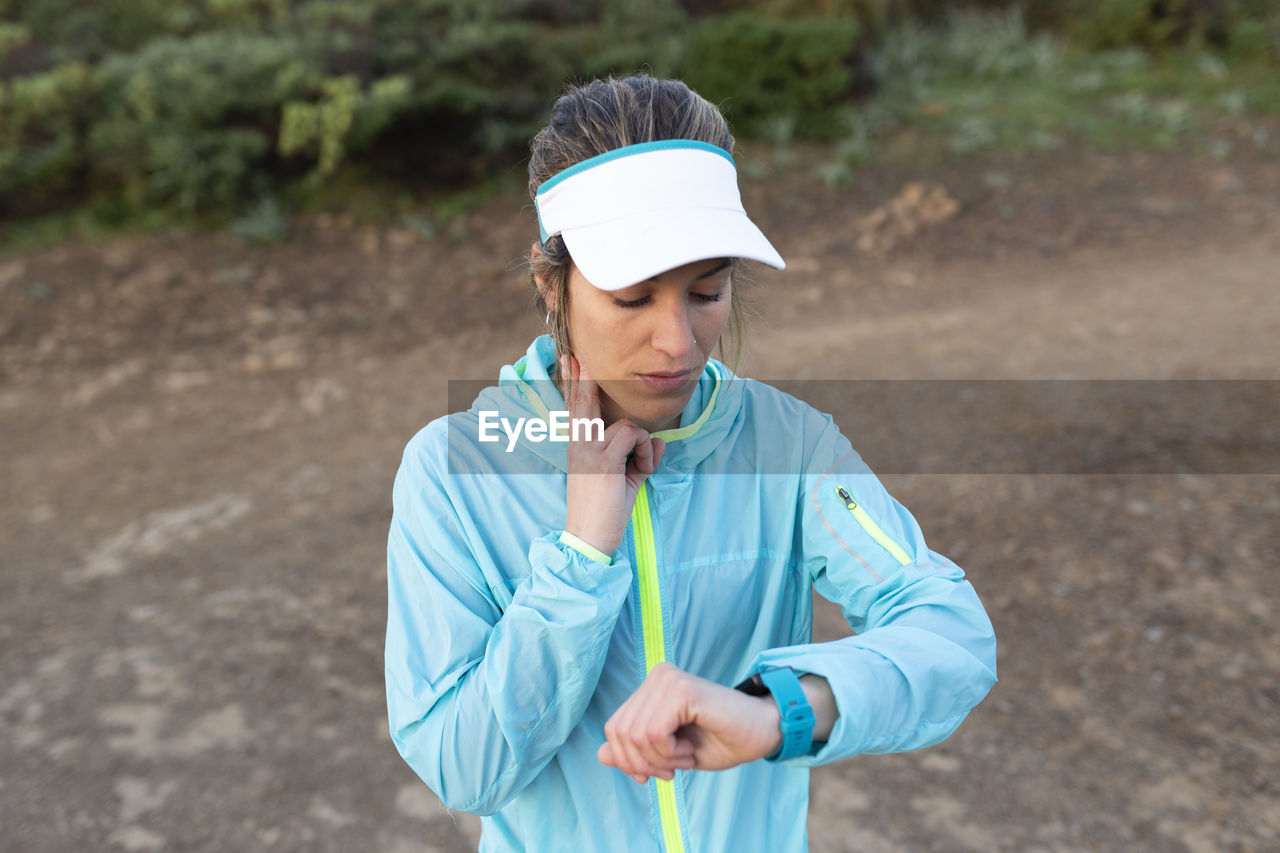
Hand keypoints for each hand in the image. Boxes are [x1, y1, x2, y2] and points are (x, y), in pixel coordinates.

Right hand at [561, 354, 664, 554]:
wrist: (590, 538)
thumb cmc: (607, 510)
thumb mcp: (624, 477)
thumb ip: (636, 456)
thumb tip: (656, 440)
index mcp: (578, 447)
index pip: (576, 410)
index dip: (575, 385)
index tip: (571, 361)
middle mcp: (579, 444)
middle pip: (583, 402)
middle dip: (583, 378)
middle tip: (575, 354)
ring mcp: (588, 450)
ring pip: (626, 424)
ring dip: (641, 446)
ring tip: (639, 468)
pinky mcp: (602, 460)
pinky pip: (634, 437)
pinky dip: (646, 454)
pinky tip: (641, 472)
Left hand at [597, 663, 782, 783]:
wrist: (761, 733)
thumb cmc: (719, 740)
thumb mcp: (668, 754)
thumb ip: (635, 751)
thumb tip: (600, 754)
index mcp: (650, 687)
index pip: (613, 727)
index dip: (628, 760)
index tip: (655, 773)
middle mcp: (656, 676)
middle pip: (620, 732)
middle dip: (643, 763)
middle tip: (672, 769)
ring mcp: (668, 679)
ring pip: (636, 735)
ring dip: (660, 760)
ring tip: (684, 758)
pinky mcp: (682, 689)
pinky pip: (654, 733)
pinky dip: (669, 753)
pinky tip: (689, 750)